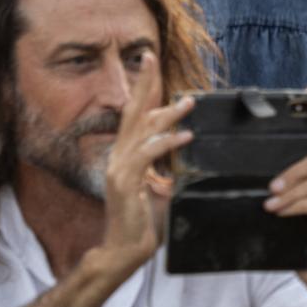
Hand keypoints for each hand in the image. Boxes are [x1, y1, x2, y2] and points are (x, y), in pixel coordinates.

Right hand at [100, 68, 193, 274]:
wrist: (123, 249)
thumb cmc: (142, 222)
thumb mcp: (157, 189)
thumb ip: (164, 170)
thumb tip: (180, 155)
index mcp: (125, 155)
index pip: (134, 115)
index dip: (142, 90)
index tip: (151, 66)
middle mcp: (118, 156)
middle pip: (132, 112)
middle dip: (143, 84)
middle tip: (151, 57)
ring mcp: (118, 168)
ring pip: (141, 131)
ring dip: (166, 114)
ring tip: (189, 102)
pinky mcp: (124, 182)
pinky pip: (148, 156)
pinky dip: (167, 143)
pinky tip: (185, 136)